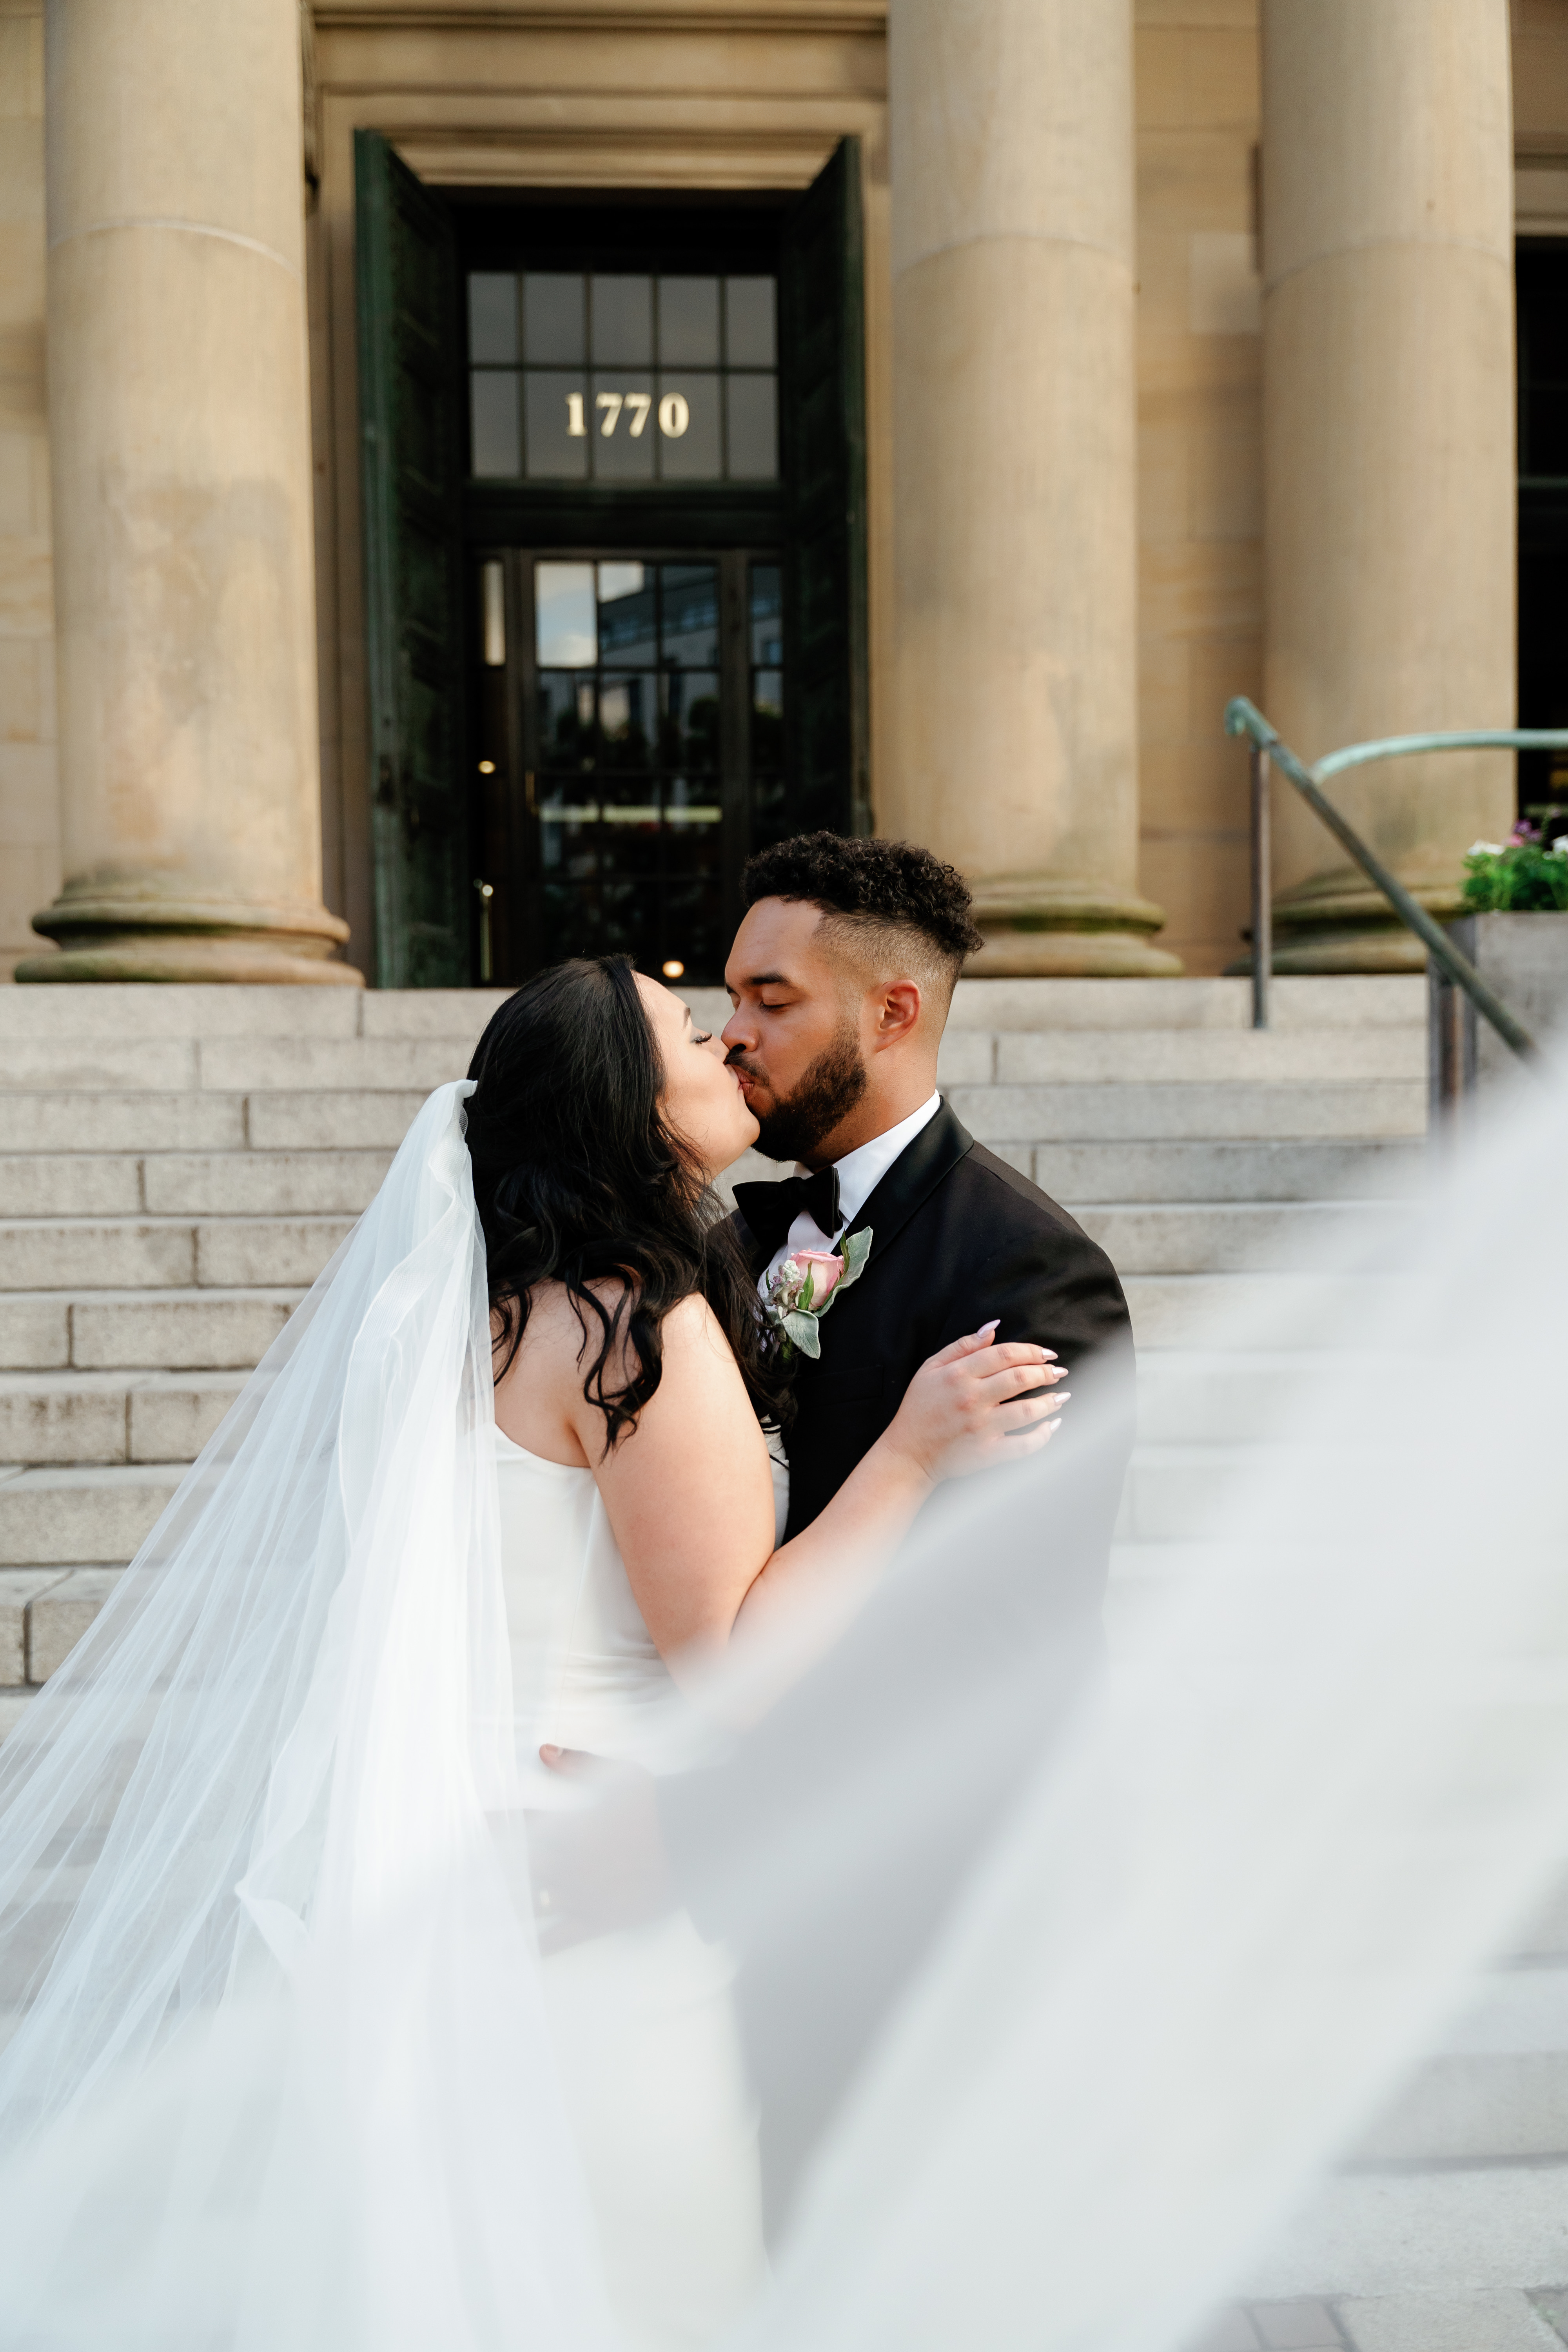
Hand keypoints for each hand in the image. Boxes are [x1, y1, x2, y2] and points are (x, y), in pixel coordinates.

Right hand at [881, 1321, 1069, 1484]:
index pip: (1004, 1355)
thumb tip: (994, 1328)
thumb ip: (962, 1346)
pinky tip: (1053, 1426)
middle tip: (1058, 1371)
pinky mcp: (987, 1453)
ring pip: (1027, 1411)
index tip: (1047, 1354)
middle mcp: (971, 1399)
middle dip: (1046, 1372)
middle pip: (1020, 1378)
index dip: (1031, 1351)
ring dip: (1051, 1401)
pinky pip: (1023, 1446)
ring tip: (1063, 1396)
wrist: (908, 1454)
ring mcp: (980, 1428)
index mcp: (958, 1375)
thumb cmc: (920, 1408)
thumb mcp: (931, 1368)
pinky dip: (1043, 1436)